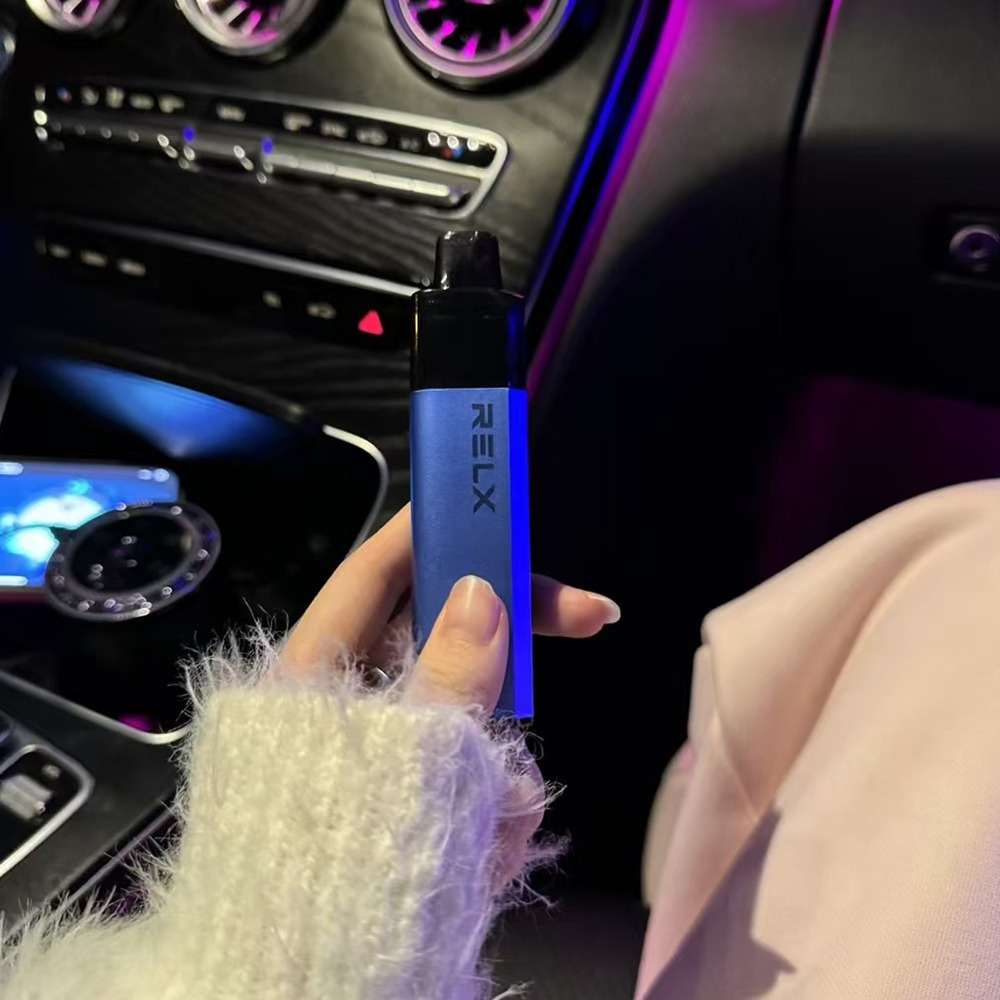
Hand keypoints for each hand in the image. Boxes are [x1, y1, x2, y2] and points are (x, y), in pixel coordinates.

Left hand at [279, 504, 618, 889]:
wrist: (301, 987)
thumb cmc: (333, 867)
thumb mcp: (400, 759)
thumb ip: (449, 672)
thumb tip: (481, 591)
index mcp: (318, 670)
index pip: (380, 567)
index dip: (436, 523)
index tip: (502, 500)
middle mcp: (348, 699)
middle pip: (440, 631)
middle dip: (510, 640)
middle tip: (592, 616)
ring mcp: (381, 750)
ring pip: (467, 710)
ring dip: (498, 751)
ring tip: (494, 820)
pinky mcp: (408, 797)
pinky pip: (466, 772)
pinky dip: (489, 799)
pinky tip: (486, 847)